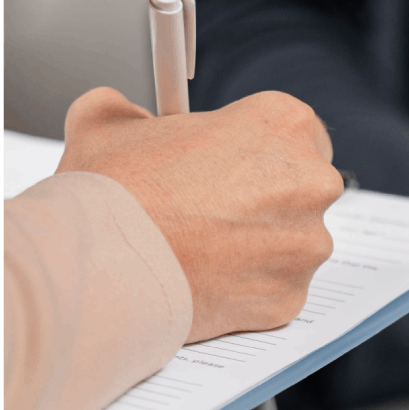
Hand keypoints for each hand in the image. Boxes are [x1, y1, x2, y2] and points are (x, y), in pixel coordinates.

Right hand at [56, 87, 344, 341]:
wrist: (97, 267)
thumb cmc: (110, 194)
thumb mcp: (108, 122)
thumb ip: (133, 111)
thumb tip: (131, 118)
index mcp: (283, 124)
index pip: (300, 134)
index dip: (264, 153)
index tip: (240, 167)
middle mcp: (311, 182)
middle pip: (302, 191)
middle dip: (267, 202)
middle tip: (216, 212)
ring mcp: (305, 245)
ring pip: (292, 245)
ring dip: (259, 248)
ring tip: (204, 250)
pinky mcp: (289, 298)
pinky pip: (276, 291)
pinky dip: (248, 291)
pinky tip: (207, 280)